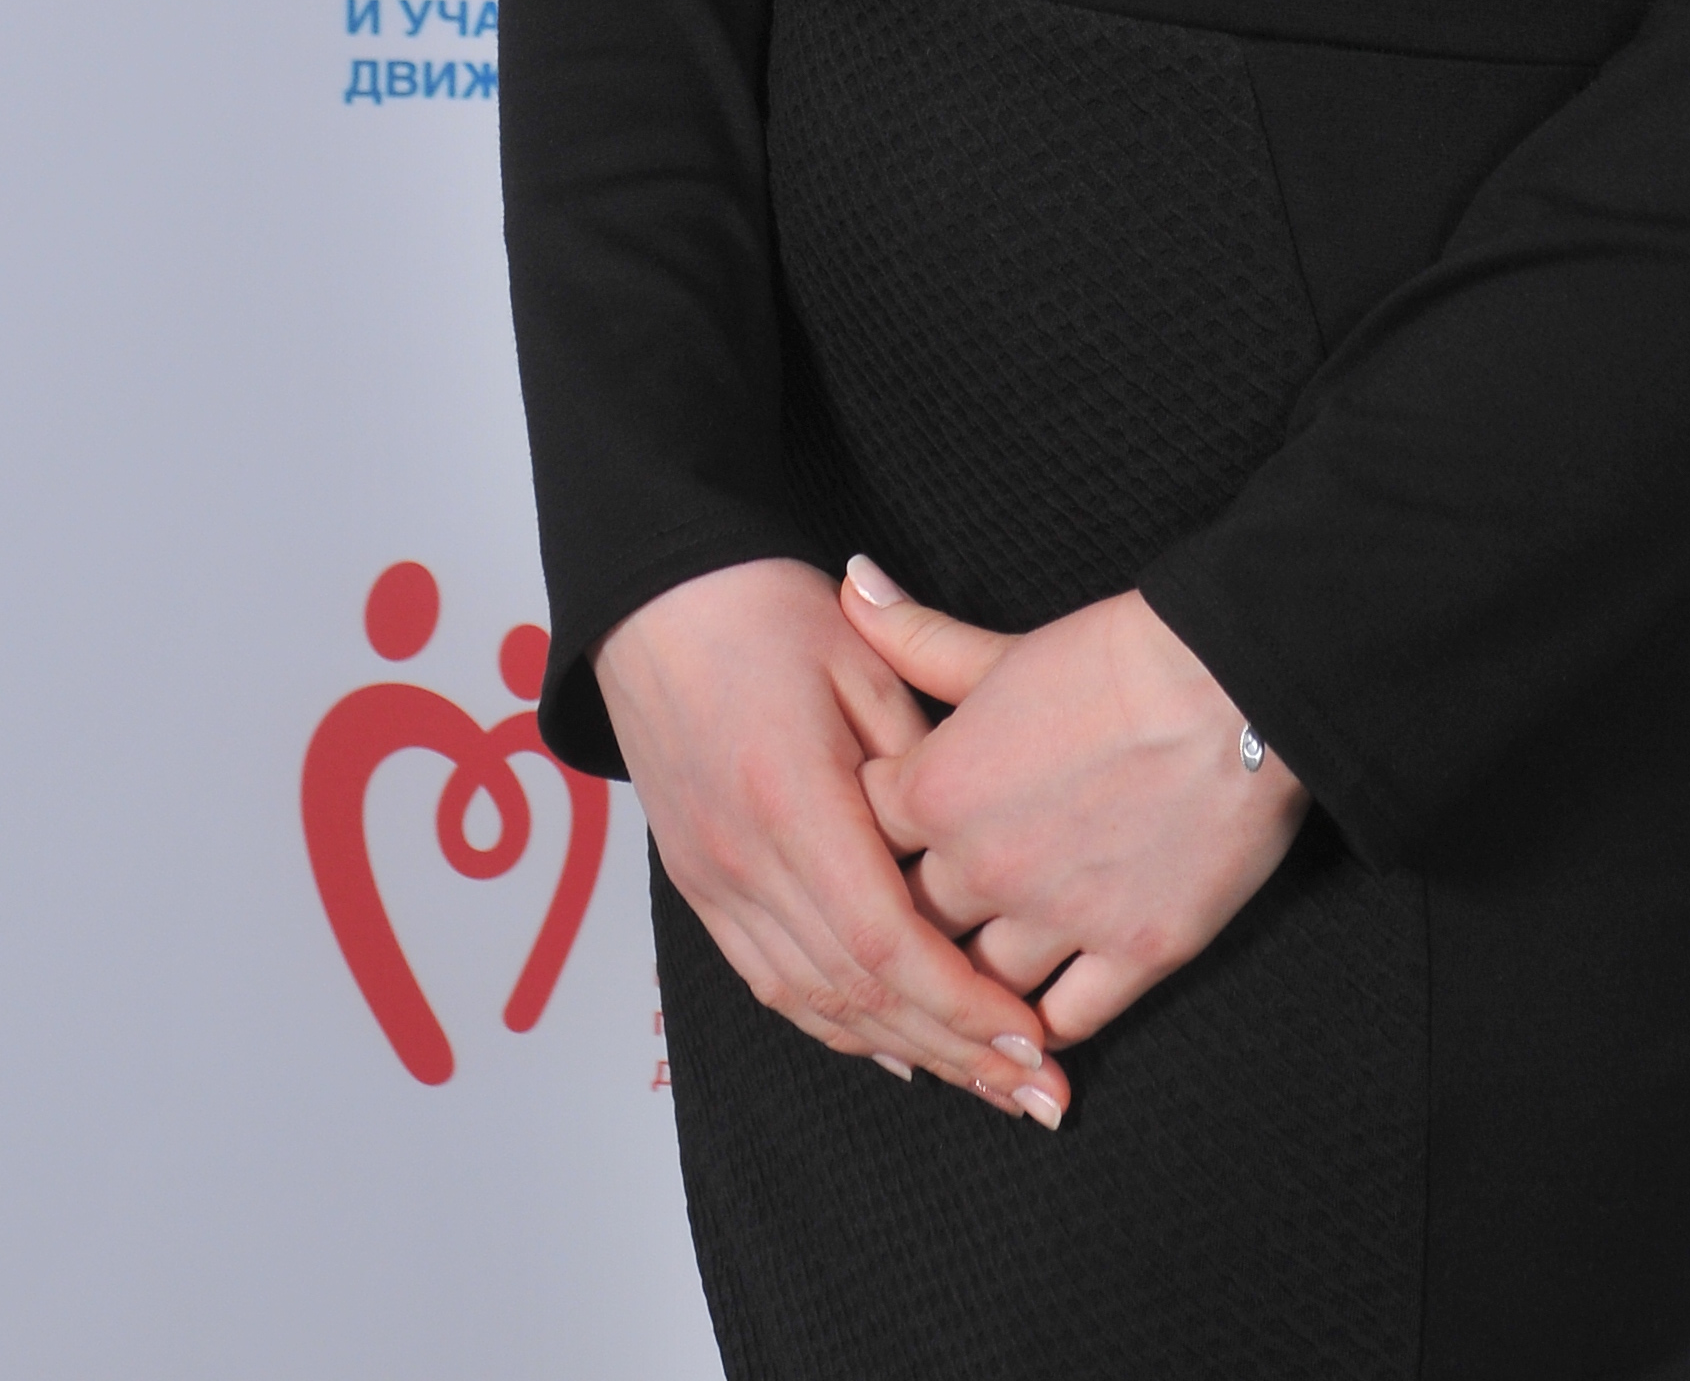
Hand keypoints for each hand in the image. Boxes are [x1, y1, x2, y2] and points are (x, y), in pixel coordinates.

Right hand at [596, 556, 1070, 1124]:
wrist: (653, 599)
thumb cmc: (766, 609)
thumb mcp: (861, 660)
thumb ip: (919, 760)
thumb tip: (977, 842)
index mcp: (791, 801)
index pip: (884, 940)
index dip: (961, 1001)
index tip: (1031, 1034)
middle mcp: (743, 861)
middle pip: (855, 993)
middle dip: (954, 1050)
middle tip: (1036, 1091)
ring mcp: (712, 882)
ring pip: (813, 1003)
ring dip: (905, 1050)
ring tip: (986, 1084)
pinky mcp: (698, 886)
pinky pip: (773, 983)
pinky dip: (840, 1026)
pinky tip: (896, 1047)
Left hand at [838, 558, 1308, 1046]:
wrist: (1238, 679)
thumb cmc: (1121, 656)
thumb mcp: (1004, 650)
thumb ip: (917, 638)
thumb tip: (853, 582)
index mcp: (940, 789)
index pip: (862, 842)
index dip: (868, 844)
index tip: (886, 848)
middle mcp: (986, 865)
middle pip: (911, 926)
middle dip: (911, 923)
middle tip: (922, 926)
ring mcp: (1061, 917)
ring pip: (981, 985)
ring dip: (974, 982)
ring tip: (972, 982)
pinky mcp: (1137, 951)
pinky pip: (1066, 1019)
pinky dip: (1044, 1024)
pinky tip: (1036, 1016)